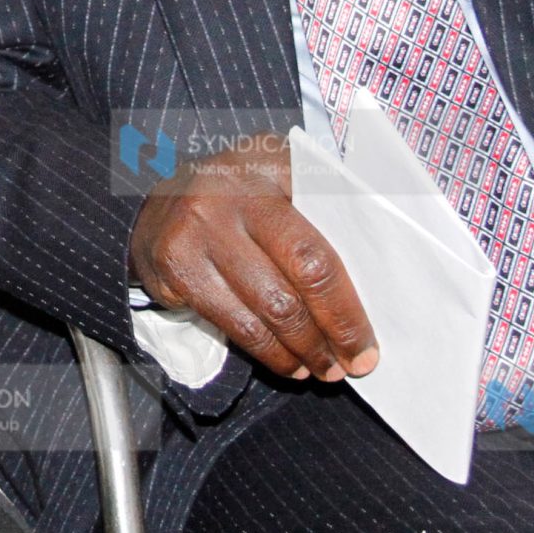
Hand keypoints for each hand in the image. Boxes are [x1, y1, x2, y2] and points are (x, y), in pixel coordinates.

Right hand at [128, 130, 378, 382]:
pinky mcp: (174, 264)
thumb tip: (375, 281)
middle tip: (354, 362)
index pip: (323, 238)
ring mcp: (197, 228)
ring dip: (301, 350)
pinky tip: (286, 361)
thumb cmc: (240, 198)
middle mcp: (230, 191)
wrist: (158, 204)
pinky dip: (266, 352)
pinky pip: (232, 322)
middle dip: (333, 329)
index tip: (368, 340)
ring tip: (323, 368)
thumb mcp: (278, 181)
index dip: (347, 301)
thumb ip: (323, 211)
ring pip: (266, 308)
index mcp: (271, 163)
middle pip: (299, 274)